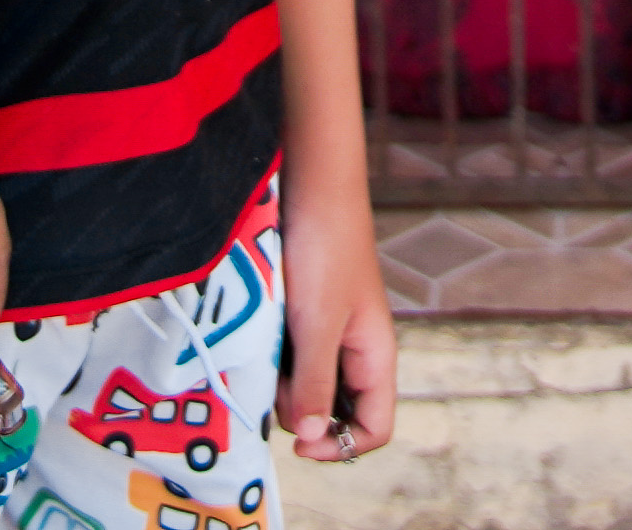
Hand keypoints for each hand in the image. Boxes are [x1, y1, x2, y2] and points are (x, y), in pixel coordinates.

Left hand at [274, 175, 395, 464]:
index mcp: (375, 356)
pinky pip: (288, 357)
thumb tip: (309, 439)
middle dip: (301, 412)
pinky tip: (256, 338)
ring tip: (263, 351)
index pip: (374, 428)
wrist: (310, 183)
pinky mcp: (303, 317)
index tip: (298, 443)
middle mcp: (355, 351)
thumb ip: (314, 383)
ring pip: (306, 386)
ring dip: (282, 383)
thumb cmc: (324, 249)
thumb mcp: (317, 323)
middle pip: (335, 414)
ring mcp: (328, 334)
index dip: (341, 447)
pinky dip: (271, 358)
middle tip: (274, 382)